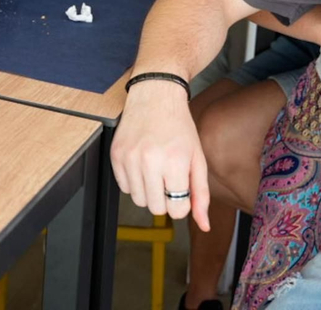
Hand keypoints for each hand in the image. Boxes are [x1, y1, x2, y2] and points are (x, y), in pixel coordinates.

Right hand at [110, 80, 211, 228]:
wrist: (155, 95)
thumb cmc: (179, 126)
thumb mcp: (197, 158)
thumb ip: (201, 195)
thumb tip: (204, 225)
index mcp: (175, 162)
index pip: (176, 210)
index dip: (181, 202)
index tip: (181, 186)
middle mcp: (150, 161)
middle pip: (156, 208)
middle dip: (165, 198)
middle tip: (168, 177)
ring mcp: (130, 157)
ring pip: (138, 200)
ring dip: (148, 191)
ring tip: (155, 169)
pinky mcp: (116, 155)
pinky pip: (124, 187)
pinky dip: (133, 181)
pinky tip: (142, 163)